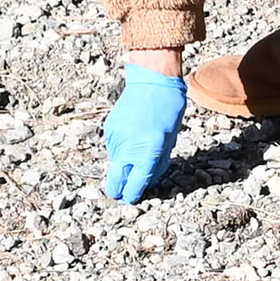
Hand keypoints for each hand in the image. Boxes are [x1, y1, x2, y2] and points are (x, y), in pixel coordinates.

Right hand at [100, 65, 186, 201]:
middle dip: (119, 191)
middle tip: (125, 192)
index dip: (133, 195)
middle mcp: (127, 147)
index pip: (135, 185)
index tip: (133, 199)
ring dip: (123, 166)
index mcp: (146, 152)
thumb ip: (158, 163)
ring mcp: (115, 138)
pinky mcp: (109, 130)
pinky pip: (113, 149)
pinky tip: (132, 138)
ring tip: (137, 152)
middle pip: (115, 181)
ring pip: (115, 164)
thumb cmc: (168, 109)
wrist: (151, 81)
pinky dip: (121, 151)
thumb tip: (147, 180)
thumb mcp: (170, 140)